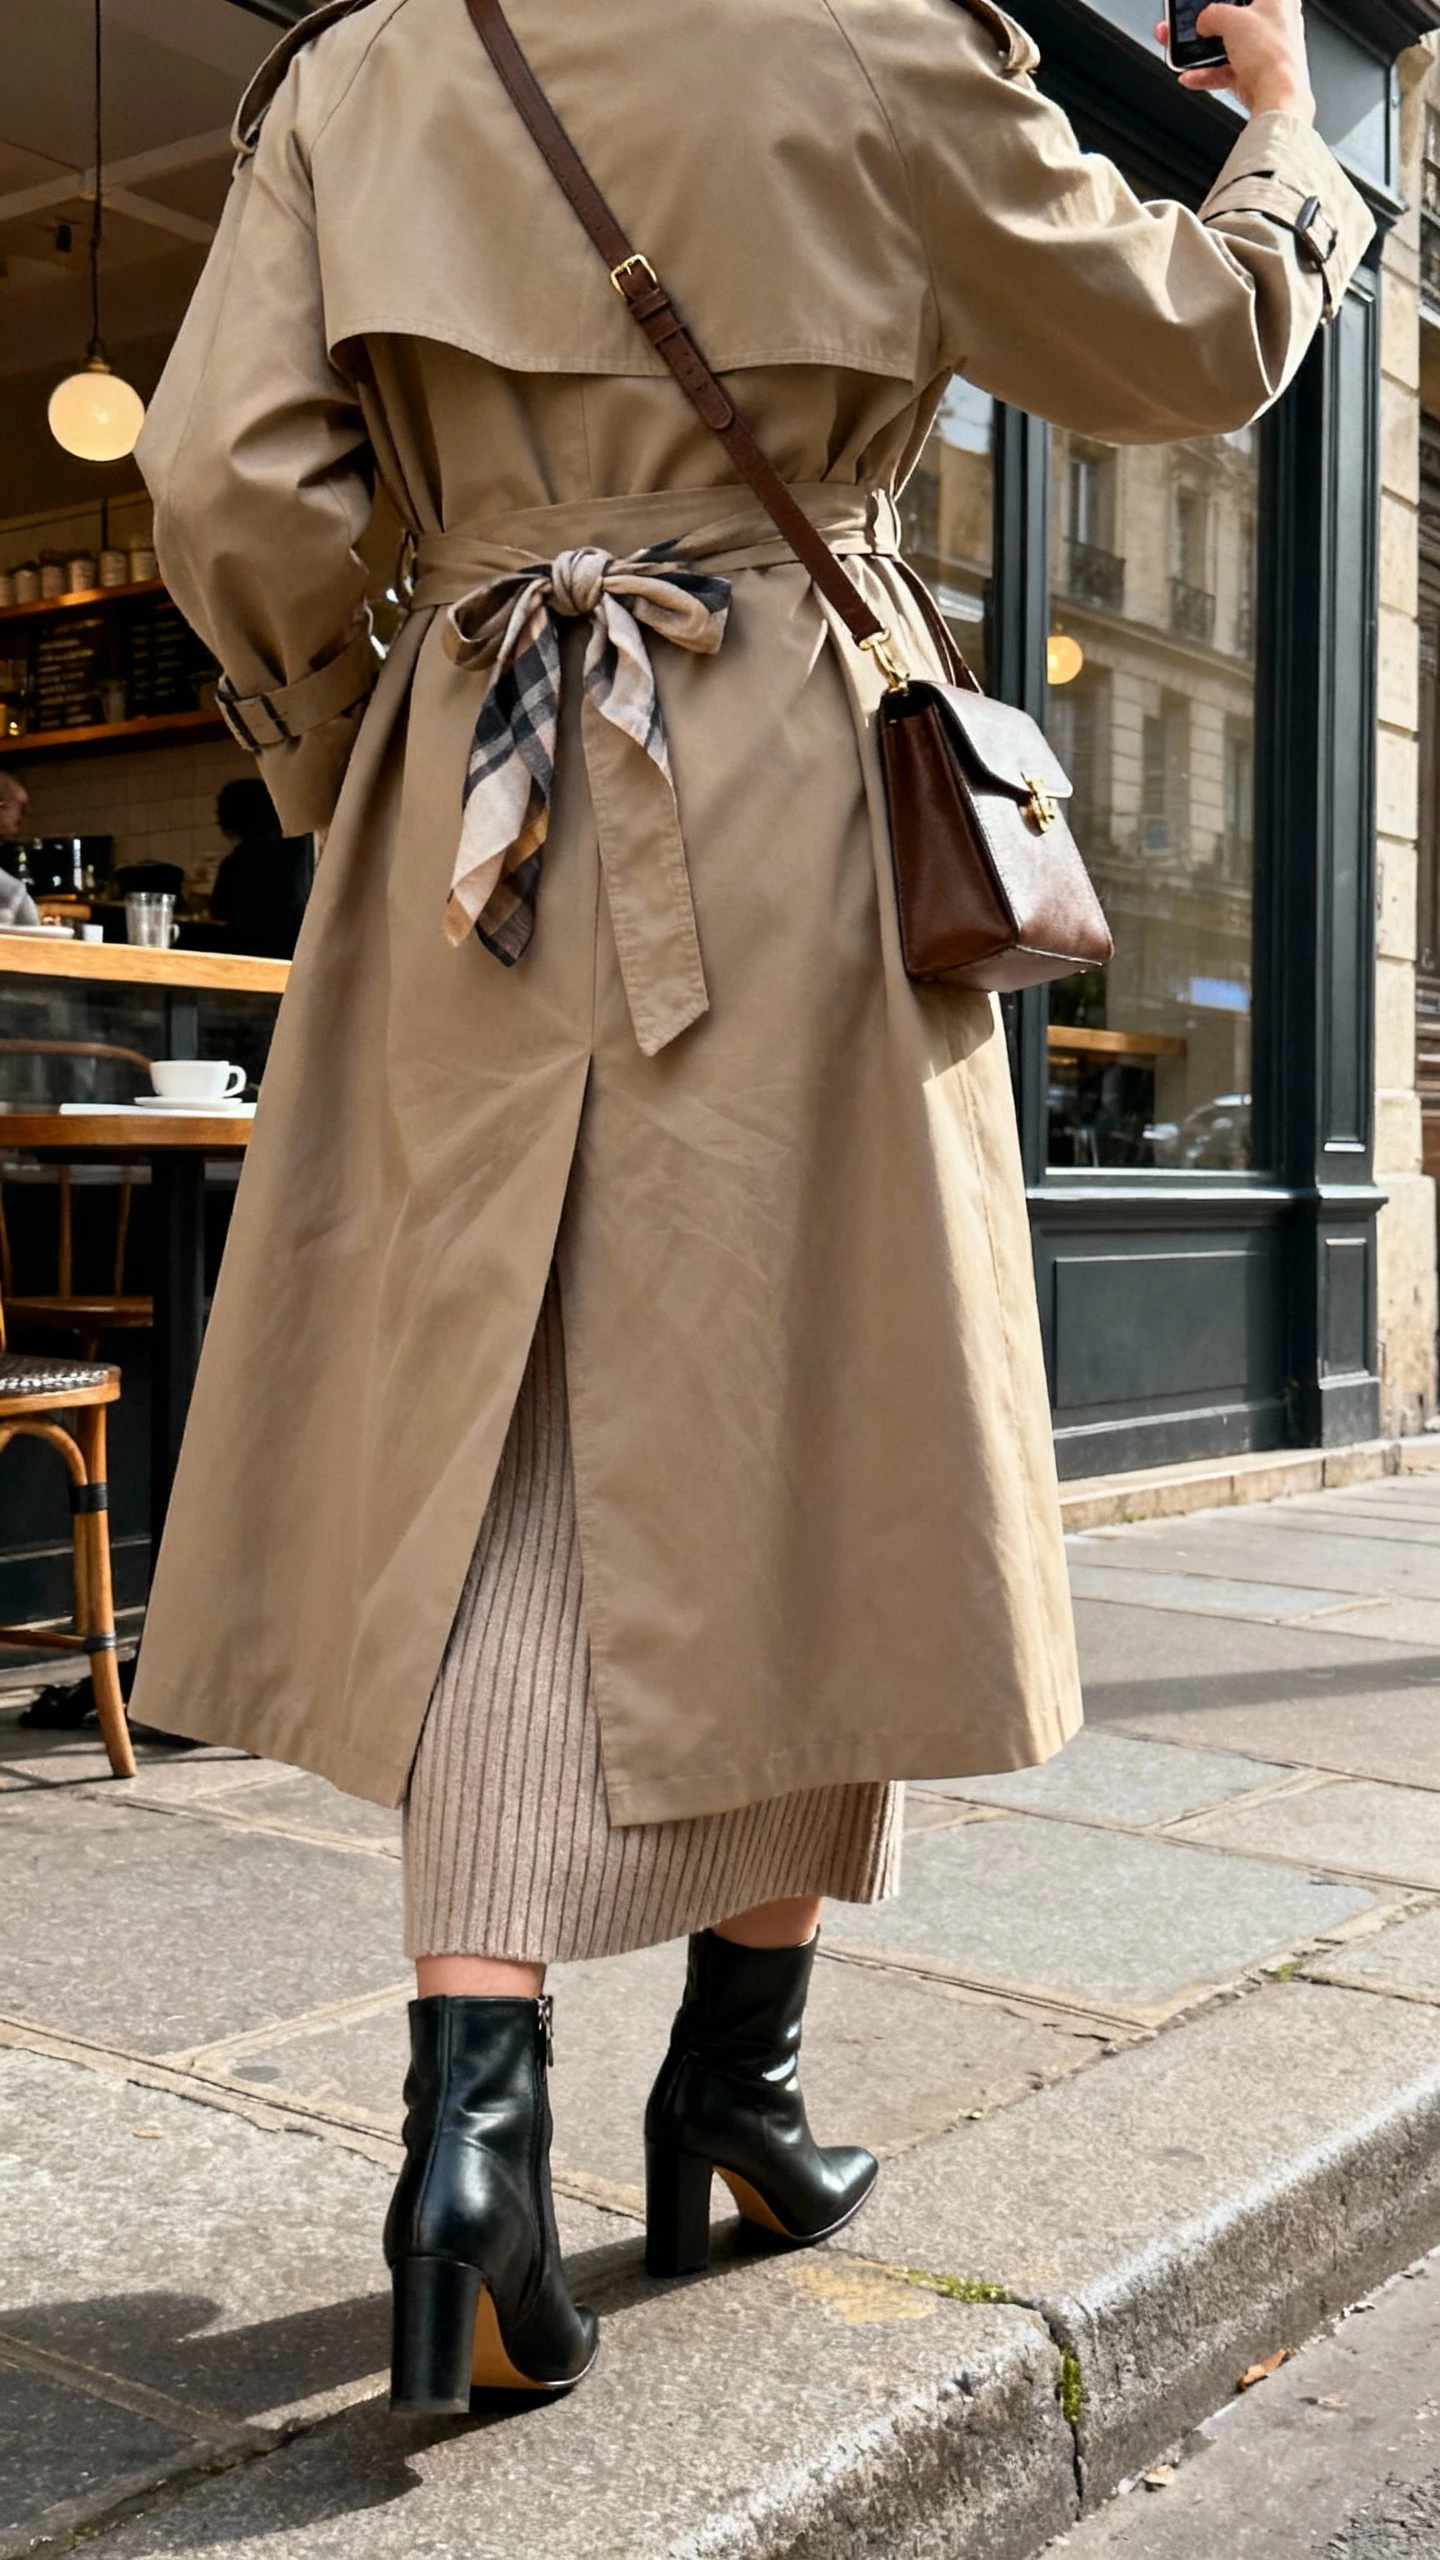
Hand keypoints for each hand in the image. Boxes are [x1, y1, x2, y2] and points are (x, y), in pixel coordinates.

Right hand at [1154, 0, 1314, 119]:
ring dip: (1204, 51)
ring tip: (1184, 51)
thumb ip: (1212, 15)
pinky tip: (1191, 75)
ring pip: (1231, 46)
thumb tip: (1203, 21)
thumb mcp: (1231, 19)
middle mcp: (1277, 23)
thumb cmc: (1271, 54)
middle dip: (1211, 23)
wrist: (1278, 98)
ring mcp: (1267, 52)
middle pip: (1239, 18)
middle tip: (1195, 24)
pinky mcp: (1257, 76)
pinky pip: (1227, 71)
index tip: (1213, 2)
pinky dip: (1208, 74)